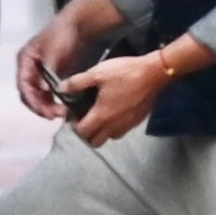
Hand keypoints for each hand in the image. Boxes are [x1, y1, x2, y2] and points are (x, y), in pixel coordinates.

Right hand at [9, 13, 95, 123]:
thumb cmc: (63, 34)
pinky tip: (62, 107)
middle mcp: (28, 68)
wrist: (77, 26)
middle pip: (28, 93)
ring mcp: (38, 73)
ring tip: (61, 113)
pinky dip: (52, 101)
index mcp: (25, 60)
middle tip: (54, 115)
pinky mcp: (49, 76)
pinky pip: (47, 94)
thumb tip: (43, 90)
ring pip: (37, 96)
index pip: (23, 84)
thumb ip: (48, 70)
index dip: (32, 99)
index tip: (44, 110)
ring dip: (46, 106)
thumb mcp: (54, 50)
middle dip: (39, 106)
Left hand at [61, 41, 184, 145]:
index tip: (74, 114)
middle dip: (87, 134)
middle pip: (95, 142)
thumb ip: (77, 82)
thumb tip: (61, 88)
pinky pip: (121, 131)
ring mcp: (127, 126)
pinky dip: (114, 127)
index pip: (82, 133)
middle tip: (85, 117)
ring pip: (109, 138)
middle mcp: (113, 126)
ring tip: (100, 114)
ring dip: (101, 131)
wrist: (154, 73)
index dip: (74, 126)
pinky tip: (115, 111)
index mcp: (101, 115)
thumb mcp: (97, 73)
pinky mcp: (137, 122)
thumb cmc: (124, 72)